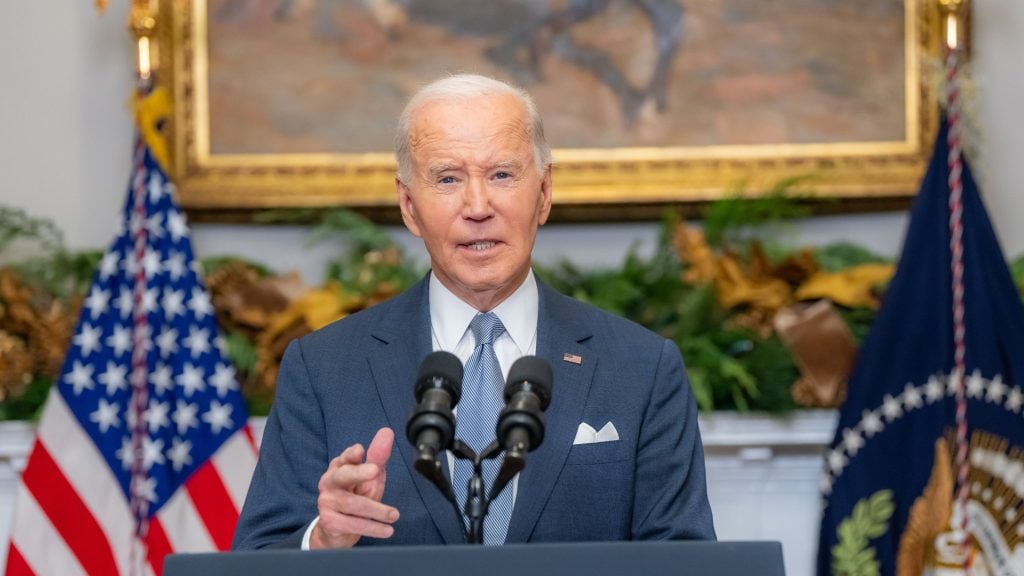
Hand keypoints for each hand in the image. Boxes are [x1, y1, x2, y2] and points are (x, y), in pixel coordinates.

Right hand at [310, 427, 398, 547]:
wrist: (338, 529)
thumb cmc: (356, 496)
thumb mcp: (370, 476)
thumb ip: (378, 456)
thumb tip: (387, 432)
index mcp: (340, 467)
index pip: (345, 458)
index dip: (351, 454)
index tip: (360, 450)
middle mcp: (330, 482)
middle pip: (343, 475)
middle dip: (359, 472)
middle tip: (375, 471)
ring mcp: (327, 502)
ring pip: (352, 504)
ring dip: (376, 510)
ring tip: (394, 515)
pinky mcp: (329, 521)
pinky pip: (352, 524)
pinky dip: (371, 528)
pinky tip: (386, 530)